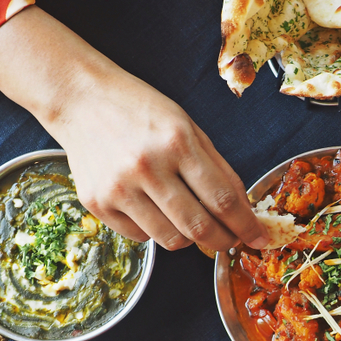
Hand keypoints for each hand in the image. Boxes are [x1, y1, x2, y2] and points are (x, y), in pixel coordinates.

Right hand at [0, 6, 269, 251]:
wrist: (81, 99)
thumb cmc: (142, 111)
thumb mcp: (188, 127)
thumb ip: (218, 169)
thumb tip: (244, 211)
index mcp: (177, 142)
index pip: (223, 200)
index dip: (246, 226)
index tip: (259, 238)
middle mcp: (147, 167)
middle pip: (200, 228)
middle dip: (224, 242)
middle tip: (231, 240)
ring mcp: (118, 188)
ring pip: (172, 240)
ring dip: (191, 239)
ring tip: (191, 221)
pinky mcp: (97, 203)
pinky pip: (141, 237)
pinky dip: (157, 231)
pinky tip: (154, 209)